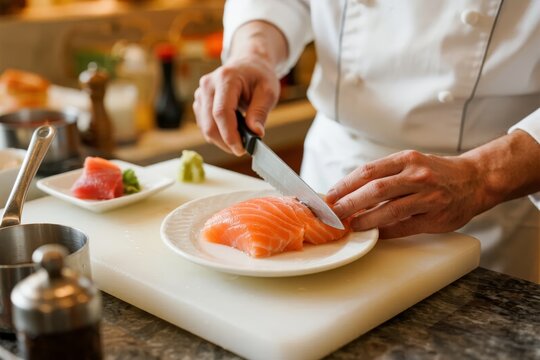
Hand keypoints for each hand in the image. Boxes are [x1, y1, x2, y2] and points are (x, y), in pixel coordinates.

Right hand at [193, 56, 279, 155]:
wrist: (248, 65)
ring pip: (205, 128)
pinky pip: (205, 126)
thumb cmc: (259, 76)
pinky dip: (218, 134)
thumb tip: (256, 133)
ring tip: (241, 138)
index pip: (221, 112)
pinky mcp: (199, 103)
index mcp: (225, 78)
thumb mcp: (268, 91)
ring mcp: (200, 94)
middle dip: (226, 142)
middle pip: (210, 124)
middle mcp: (208, 85)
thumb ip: (260, 112)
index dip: (229, 135)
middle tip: (243, 149)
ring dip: (222, 140)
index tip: (241, 150)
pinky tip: (231, 131)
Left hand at [326, 150, 485, 238]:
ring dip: (366, 220)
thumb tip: (350, 192)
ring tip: (351, 225)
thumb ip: (385, 175)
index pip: (368, 171)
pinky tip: (374, 234)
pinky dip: (386, 231)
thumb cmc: (436, 172)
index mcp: (406, 159)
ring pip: (390, 210)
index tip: (330, 195)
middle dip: (349, 203)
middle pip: (375, 189)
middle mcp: (417, 176)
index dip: (345, 184)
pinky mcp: (436, 217)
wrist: (475, 180)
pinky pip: (405, 227)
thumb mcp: (410, 164)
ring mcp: (428, 197)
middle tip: (334, 214)